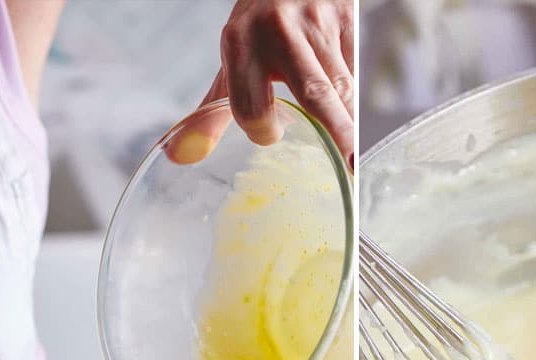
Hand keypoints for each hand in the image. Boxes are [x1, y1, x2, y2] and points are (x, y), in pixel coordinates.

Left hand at [168, 0, 353, 169]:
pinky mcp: (346, 17)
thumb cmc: (257, 28)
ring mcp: (317, 23)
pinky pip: (355, 70)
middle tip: (349, 166)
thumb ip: (211, 114)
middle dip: (336, 132)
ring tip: (353, 158)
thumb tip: (179, 156)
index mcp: (240, 45)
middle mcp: (278, 31)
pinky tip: (349, 113)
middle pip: (313, 95)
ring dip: (349, 124)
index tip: (272, 135)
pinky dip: (353, 98)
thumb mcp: (230, 64)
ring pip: (342, 86)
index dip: (263, 130)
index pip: (252, 106)